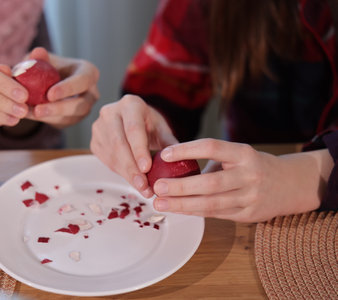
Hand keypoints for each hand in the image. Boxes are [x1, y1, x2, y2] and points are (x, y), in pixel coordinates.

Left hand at [25, 47, 99, 127]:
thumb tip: (38, 53)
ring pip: (72, 117)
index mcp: (88, 73)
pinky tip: (30, 115)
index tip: (49, 94)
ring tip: (31, 113)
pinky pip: (62, 123)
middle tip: (38, 110)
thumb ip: (39, 57)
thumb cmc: (48, 66)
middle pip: (81, 105)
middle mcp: (91, 92)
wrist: (47, 82)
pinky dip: (46, 120)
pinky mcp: (75, 119)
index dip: (68, 88)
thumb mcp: (42, 59)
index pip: (83, 81)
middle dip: (59, 108)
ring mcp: (85, 108)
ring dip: (51, 117)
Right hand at [90, 95, 178, 197]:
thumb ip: (169, 144)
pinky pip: (106, 161)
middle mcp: (110, 113)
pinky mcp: (94, 141)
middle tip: (144, 186)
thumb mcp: (162, 130)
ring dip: (127, 175)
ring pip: (112, 155)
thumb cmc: (149, 125)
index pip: (133, 129)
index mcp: (130, 104)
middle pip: (119, 144)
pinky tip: (132, 180)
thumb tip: (178, 161)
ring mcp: (99, 127)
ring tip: (142, 188)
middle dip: (132, 168)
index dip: (139, 150)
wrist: (131, 121)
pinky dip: (120, 173)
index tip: (147, 169)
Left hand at [152, 138, 331, 221]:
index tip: (164, 154)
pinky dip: (194, 211)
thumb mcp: (237, 155)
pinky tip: (177, 209)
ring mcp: (250, 197)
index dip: (187, 150)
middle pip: (210, 183)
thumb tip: (173, 167)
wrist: (289, 185)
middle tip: (157, 186)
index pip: (212, 147)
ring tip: (160, 203)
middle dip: (181, 186)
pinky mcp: (247, 215)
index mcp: (244, 154)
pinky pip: (215, 214)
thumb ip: (211, 162)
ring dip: (182, 205)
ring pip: (211, 204)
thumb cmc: (252, 166)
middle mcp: (249, 175)